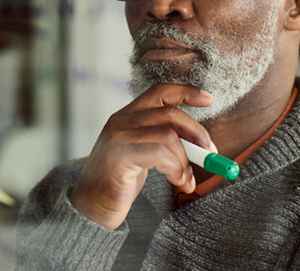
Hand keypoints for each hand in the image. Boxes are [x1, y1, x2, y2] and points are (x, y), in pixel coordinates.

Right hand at [69, 84, 215, 229]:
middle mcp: (122, 120)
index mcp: (127, 116)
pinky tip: (178, 182)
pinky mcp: (120, 155)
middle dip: (197, 134)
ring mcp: (119, 136)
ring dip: (186, 160)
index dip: (186, 91)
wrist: (89, 206)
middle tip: (209, 155)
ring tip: (187, 180)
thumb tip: (202, 147)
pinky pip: (160, 154)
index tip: (209, 99)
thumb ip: (165, 144)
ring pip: (168, 135)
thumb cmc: (118, 182)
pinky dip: (177, 169)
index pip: (159, 91)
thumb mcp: (143, 155)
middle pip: (171, 114)